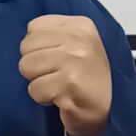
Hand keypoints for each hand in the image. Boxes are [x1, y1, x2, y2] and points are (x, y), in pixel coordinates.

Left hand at [18, 14, 112, 135]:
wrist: (109, 110)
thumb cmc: (87, 79)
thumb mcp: (76, 44)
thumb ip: (53, 35)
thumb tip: (27, 40)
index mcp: (80, 25)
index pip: (34, 27)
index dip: (37, 47)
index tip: (56, 59)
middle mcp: (79, 39)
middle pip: (26, 47)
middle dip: (36, 66)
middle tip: (56, 75)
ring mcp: (75, 60)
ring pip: (27, 67)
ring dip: (38, 82)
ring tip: (58, 86)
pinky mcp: (69, 84)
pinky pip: (35, 89)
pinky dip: (43, 98)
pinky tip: (61, 97)